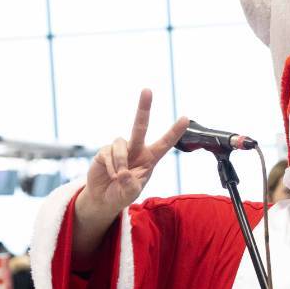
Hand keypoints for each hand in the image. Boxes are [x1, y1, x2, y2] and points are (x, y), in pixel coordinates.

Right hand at [79, 90, 187, 220]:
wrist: (103, 199)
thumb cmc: (122, 194)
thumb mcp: (131, 193)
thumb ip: (131, 185)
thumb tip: (123, 172)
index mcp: (149, 158)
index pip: (165, 143)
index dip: (175, 131)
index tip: (186, 118)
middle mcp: (135, 149)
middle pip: (140, 126)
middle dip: (143, 108)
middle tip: (147, 89)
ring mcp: (120, 149)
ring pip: (121, 144)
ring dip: (120, 162)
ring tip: (118, 177)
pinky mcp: (104, 151)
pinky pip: (108, 153)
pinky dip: (110, 166)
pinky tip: (110, 175)